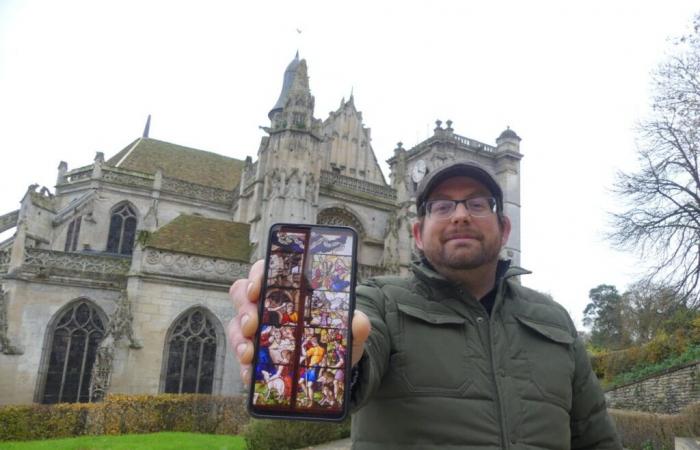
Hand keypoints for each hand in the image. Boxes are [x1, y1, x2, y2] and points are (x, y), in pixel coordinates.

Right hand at [228, 260, 371, 385]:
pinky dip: (243, 366)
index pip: (265, 271)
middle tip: (253, 324)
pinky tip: (250, 374)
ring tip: (249, 354)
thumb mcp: (348, 331)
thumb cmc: (334, 337)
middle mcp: (267, 305)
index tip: (258, 288)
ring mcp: (256, 329)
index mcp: (287, 289)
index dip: (257, 275)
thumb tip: (359, 321)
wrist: (333, 368)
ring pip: (236, 325)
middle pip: (242, 294)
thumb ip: (355, 325)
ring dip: (239, 338)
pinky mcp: (253, 354)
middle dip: (244, 308)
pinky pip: (241, 356)